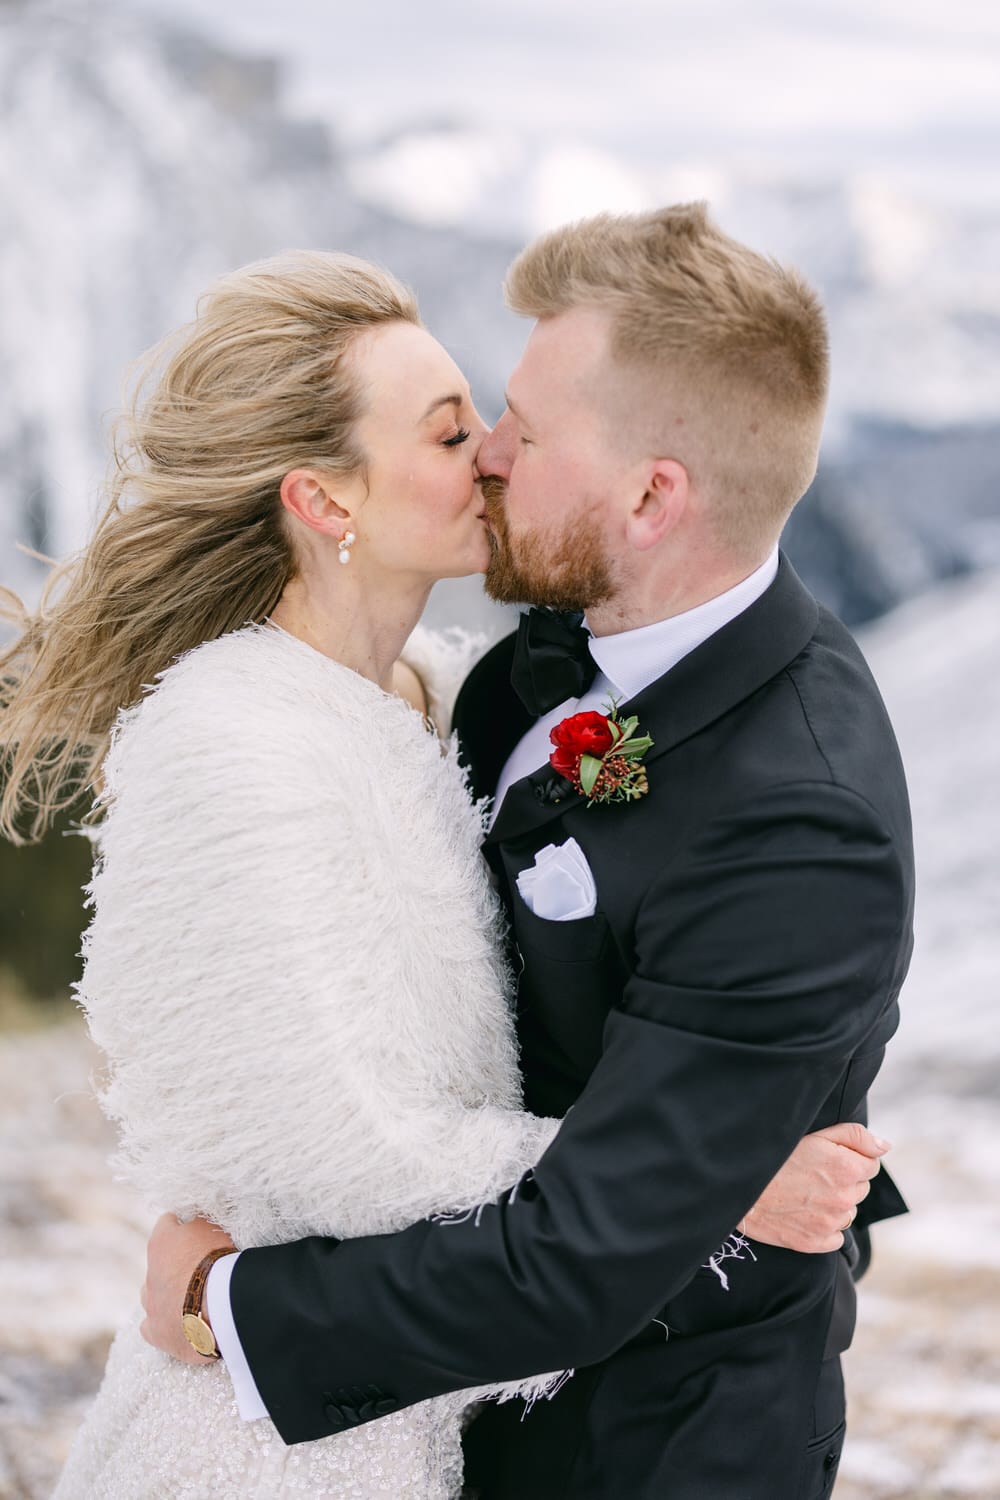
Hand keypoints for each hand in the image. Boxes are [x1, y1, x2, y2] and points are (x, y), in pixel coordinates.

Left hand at [139, 1212, 234, 1363]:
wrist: (217, 1307)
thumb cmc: (217, 1260)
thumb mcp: (212, 1227)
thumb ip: (200, 1219)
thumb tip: (194, 1215)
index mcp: (161, 1241)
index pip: (167, 1222)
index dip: (184, 1224)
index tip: (198, 1229)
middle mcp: (149, 1272)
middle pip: (159, 1262)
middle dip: (175, 1263)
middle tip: (200, 1267)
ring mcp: (150, 1304)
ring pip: (150, 1294)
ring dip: (166, 1293)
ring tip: (190, 1297)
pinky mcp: (156, 1333)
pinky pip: (151, 1327)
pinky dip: (162, 1323)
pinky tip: (179, 1323)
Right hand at [743, 1122, 889, 1252]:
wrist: (741, 1187)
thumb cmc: (776, 1156)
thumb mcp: (816, 1134)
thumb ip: (856, 1137)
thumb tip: (885, 1147)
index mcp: (847, 1168)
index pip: (871, 1165)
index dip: (851, 1159)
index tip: (829, 1159)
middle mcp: (844, 1198)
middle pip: (860, 1188)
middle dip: (844, 1180)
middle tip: (813, 1175)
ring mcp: (831, 1223)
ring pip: (847, 1212)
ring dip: (834, 1203)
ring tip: (805, 1193)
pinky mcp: (816, 1242)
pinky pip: (835, 1236)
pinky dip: (825, 1227)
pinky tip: (804, 1213)